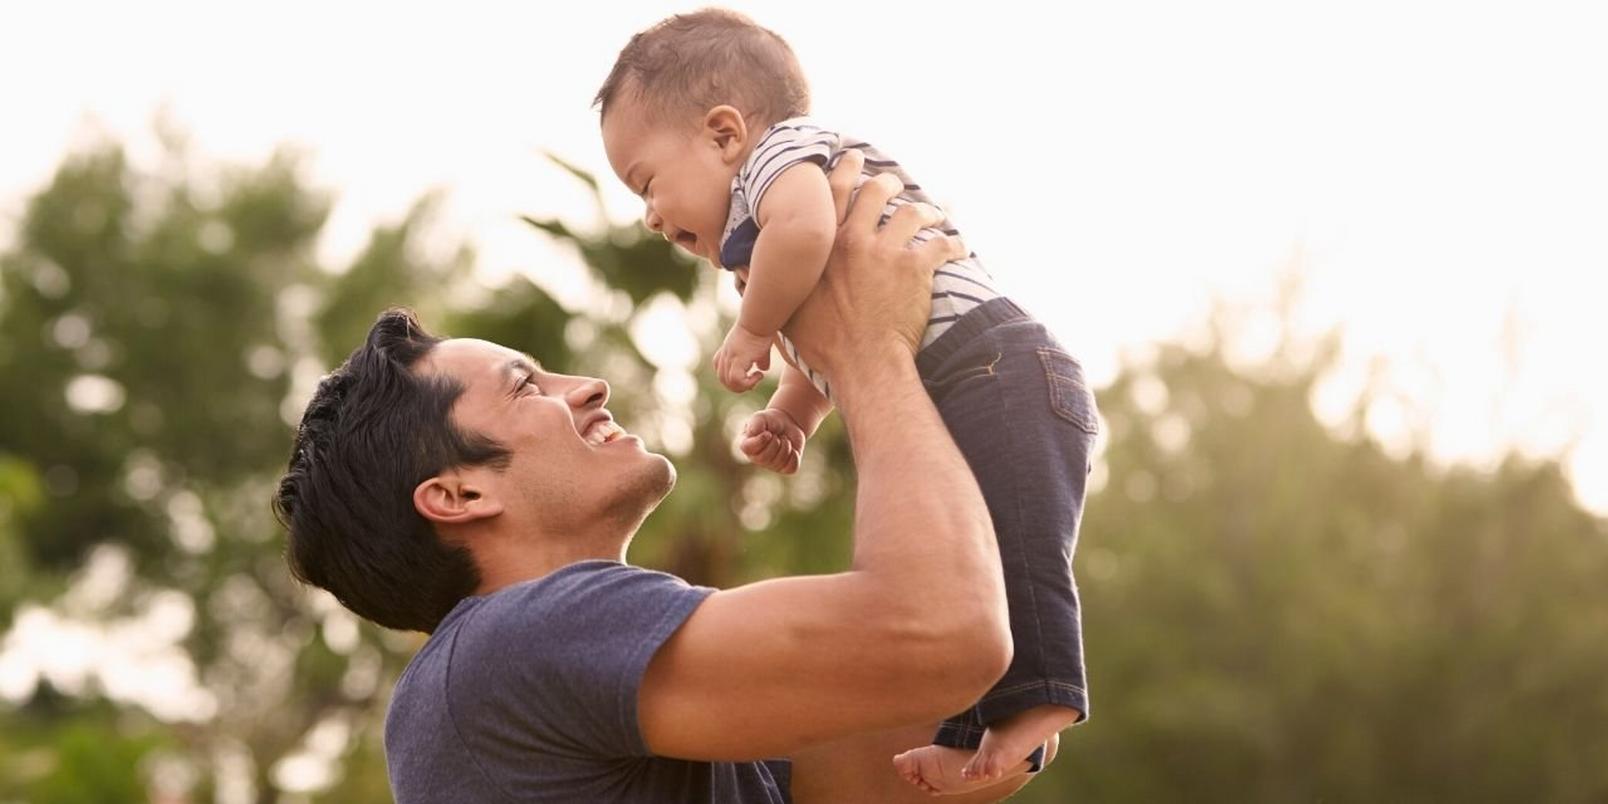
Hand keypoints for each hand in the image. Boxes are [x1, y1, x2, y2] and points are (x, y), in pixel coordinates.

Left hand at [714, 323, 772, 392]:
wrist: (759, 320)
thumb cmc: (761, 329)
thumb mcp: (758, 347)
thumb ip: (759, 359)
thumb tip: (763, 368)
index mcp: (727, 350)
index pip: (720, 369)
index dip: (731, 377)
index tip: (746, 375)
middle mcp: (725, 355)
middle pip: (723, 379)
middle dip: (737, 385)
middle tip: (752, 382)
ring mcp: (730, 358)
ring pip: (729, 382)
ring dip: (744, 386)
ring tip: (756, 378)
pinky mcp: (737, 359)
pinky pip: (737, 380)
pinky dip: (748, 383)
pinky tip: (759, 375)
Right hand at [739, 408, 806, 474]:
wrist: (787, 424)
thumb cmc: (771, 421)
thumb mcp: (761, 417)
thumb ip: (755, 424)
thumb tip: (755, 433)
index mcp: (747, 445)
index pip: (748, 448)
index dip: (760, 441)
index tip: (768, 433)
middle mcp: (757, 458)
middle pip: (764, 458)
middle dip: (775, 443)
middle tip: (777, 435)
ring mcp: (771, 465)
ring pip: (779, 462)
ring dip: (786, 446)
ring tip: (784, 439)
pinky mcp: (785, 468)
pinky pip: (791, 468)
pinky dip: (794, 456)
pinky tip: (792, 449)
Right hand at [781, 152, 966, 378]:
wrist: (862, 363)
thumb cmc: (822, 345)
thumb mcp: (784, 310)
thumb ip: (769, 286)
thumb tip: (744, 273)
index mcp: (823, 246)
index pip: (833, 194)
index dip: (844, 171)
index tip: (852, 160)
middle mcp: (853, 239)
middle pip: (874, 191)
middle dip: (886, 182)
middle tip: (894, 182)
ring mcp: (886, 250)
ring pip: (911, 212)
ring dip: (926, 210)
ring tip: (935, 212)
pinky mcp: (915, 267)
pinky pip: (941, 244)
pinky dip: (953, 244)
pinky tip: (960, 247)